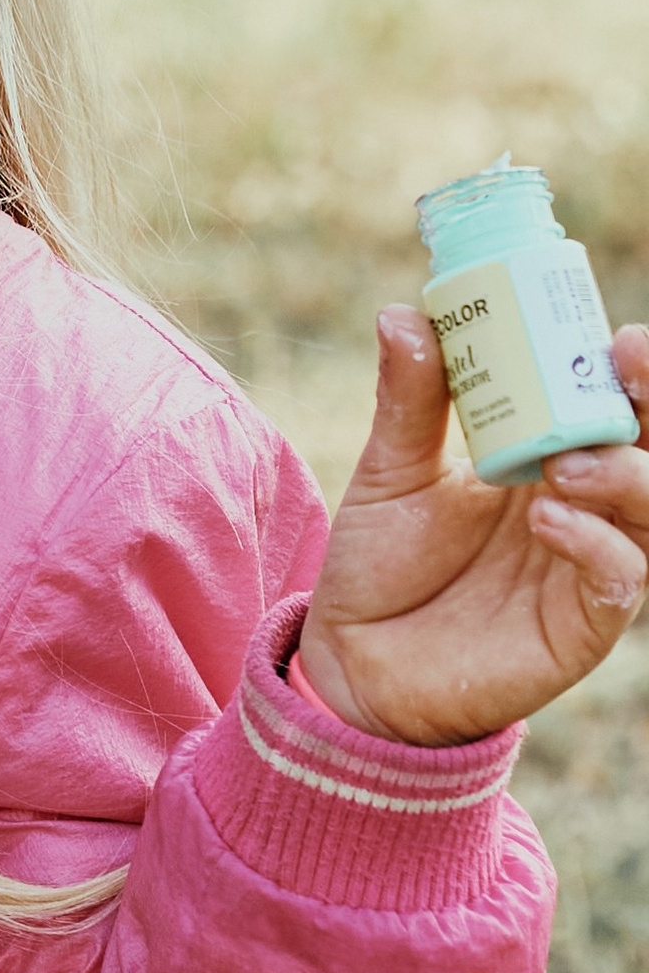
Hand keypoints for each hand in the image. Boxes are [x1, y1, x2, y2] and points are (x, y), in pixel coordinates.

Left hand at [299, 311, 648, 743]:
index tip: (620, 334)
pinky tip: (550, 519)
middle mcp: (583, 508)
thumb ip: (409, 399)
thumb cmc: (381, 564)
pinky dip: (597, 545)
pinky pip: (619, 581)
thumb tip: (403, 312)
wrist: (351, 660)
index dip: (629, 371)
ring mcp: (587, 565)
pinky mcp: (580, 625)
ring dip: (624, 474)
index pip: (608, 406)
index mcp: (547, 459)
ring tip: (563, 463)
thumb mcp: (391, 471)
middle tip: (627, 364)